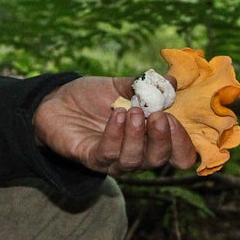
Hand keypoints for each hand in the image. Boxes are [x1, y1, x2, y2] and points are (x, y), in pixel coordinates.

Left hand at [32, 76, 196, 174]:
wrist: (56, 100)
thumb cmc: (92, 97)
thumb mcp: (120, 87)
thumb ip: (145, 86)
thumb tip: (172, 79)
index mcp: (150, 138)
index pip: (178, 154)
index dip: (182, 141)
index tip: (175, 116)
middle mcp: (136, 154)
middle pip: (159, 160)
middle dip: (163, 139)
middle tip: (159, 116)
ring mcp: (113, 160)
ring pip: (134, 160)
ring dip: (137, 136)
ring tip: (134, 111)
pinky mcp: (92, 159)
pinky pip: (108, 153)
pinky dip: (115, 134)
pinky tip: (117, 114)